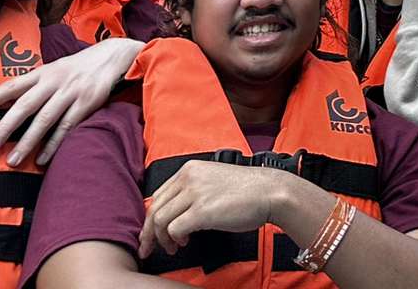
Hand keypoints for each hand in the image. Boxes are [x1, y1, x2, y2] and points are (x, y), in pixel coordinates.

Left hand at [0, 38, 142, 165]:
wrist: (110, 58)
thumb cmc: (75, 68)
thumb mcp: (52, 70)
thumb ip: (32, 86)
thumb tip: (5, 106)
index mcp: (42, 73)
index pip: (11, 86)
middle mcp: (53, 82)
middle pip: (26, 105)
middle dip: (6, 126)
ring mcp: (70, 93)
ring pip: (45, 119)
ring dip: (28, 141)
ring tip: (13, 160)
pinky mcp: (85, 104)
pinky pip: (66, 128)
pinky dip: (53, 144)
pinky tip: (42, 159)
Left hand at [140, 159, 284, 257]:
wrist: (270, 191)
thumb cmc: (247, 190)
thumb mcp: (212, 181)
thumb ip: (193, 191)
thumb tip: (175, 214)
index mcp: (189, 169)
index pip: (158, 195)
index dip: (151, 217)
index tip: (151, 232)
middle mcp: (188, 177)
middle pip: (153, 208)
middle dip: (148, 232)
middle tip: (150, 248)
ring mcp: (194, 193)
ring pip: (159, 219)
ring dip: (161, 239)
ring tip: (172, 247)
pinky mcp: (202, 211)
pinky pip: (174, 229)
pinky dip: (174, 239)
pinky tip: (184, 242)